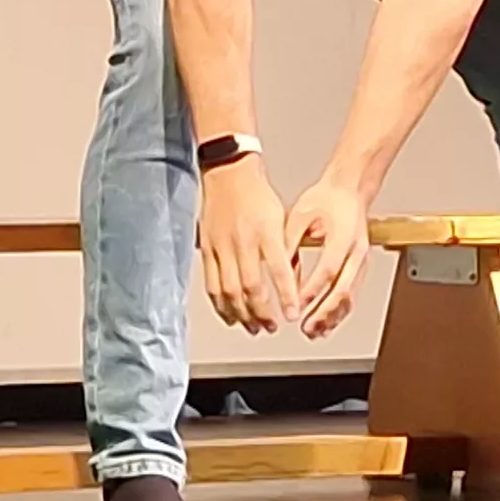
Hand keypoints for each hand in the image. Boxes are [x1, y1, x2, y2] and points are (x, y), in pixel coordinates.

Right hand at [194, 159, 297, 333]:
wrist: (229, 173)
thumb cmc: (258, 195)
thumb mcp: (281, 218)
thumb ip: (286, 251)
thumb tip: (292, 283)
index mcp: (266, 232)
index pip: (279, 271)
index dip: (286, 297)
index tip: (292, 315)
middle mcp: (243, 241)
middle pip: (251, 287)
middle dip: (262, 313)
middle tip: (272, 327)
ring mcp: (222, 246)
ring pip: (229, 291)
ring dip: (242, 315)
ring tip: (254, 327)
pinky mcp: (207, 249)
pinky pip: (212, 284)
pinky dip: (221, 305)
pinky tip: (230, 316)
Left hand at [284, 177, 372, 336]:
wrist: (349, 190)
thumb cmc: (327, 198)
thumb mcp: (300, 214)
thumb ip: (290, 243)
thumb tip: (278, 269)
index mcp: (343, 235)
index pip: (329, 268)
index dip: (313, 288)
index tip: (298, 302)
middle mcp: (357, 251)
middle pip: (343, 289)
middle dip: (324, 312)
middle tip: (306, 326)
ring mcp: (361, 262)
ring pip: (350, 297)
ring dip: (332, 317)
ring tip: (314, 331)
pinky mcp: (359, 268)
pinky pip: (351, 295)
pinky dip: (338, 312)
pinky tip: (325, 322)